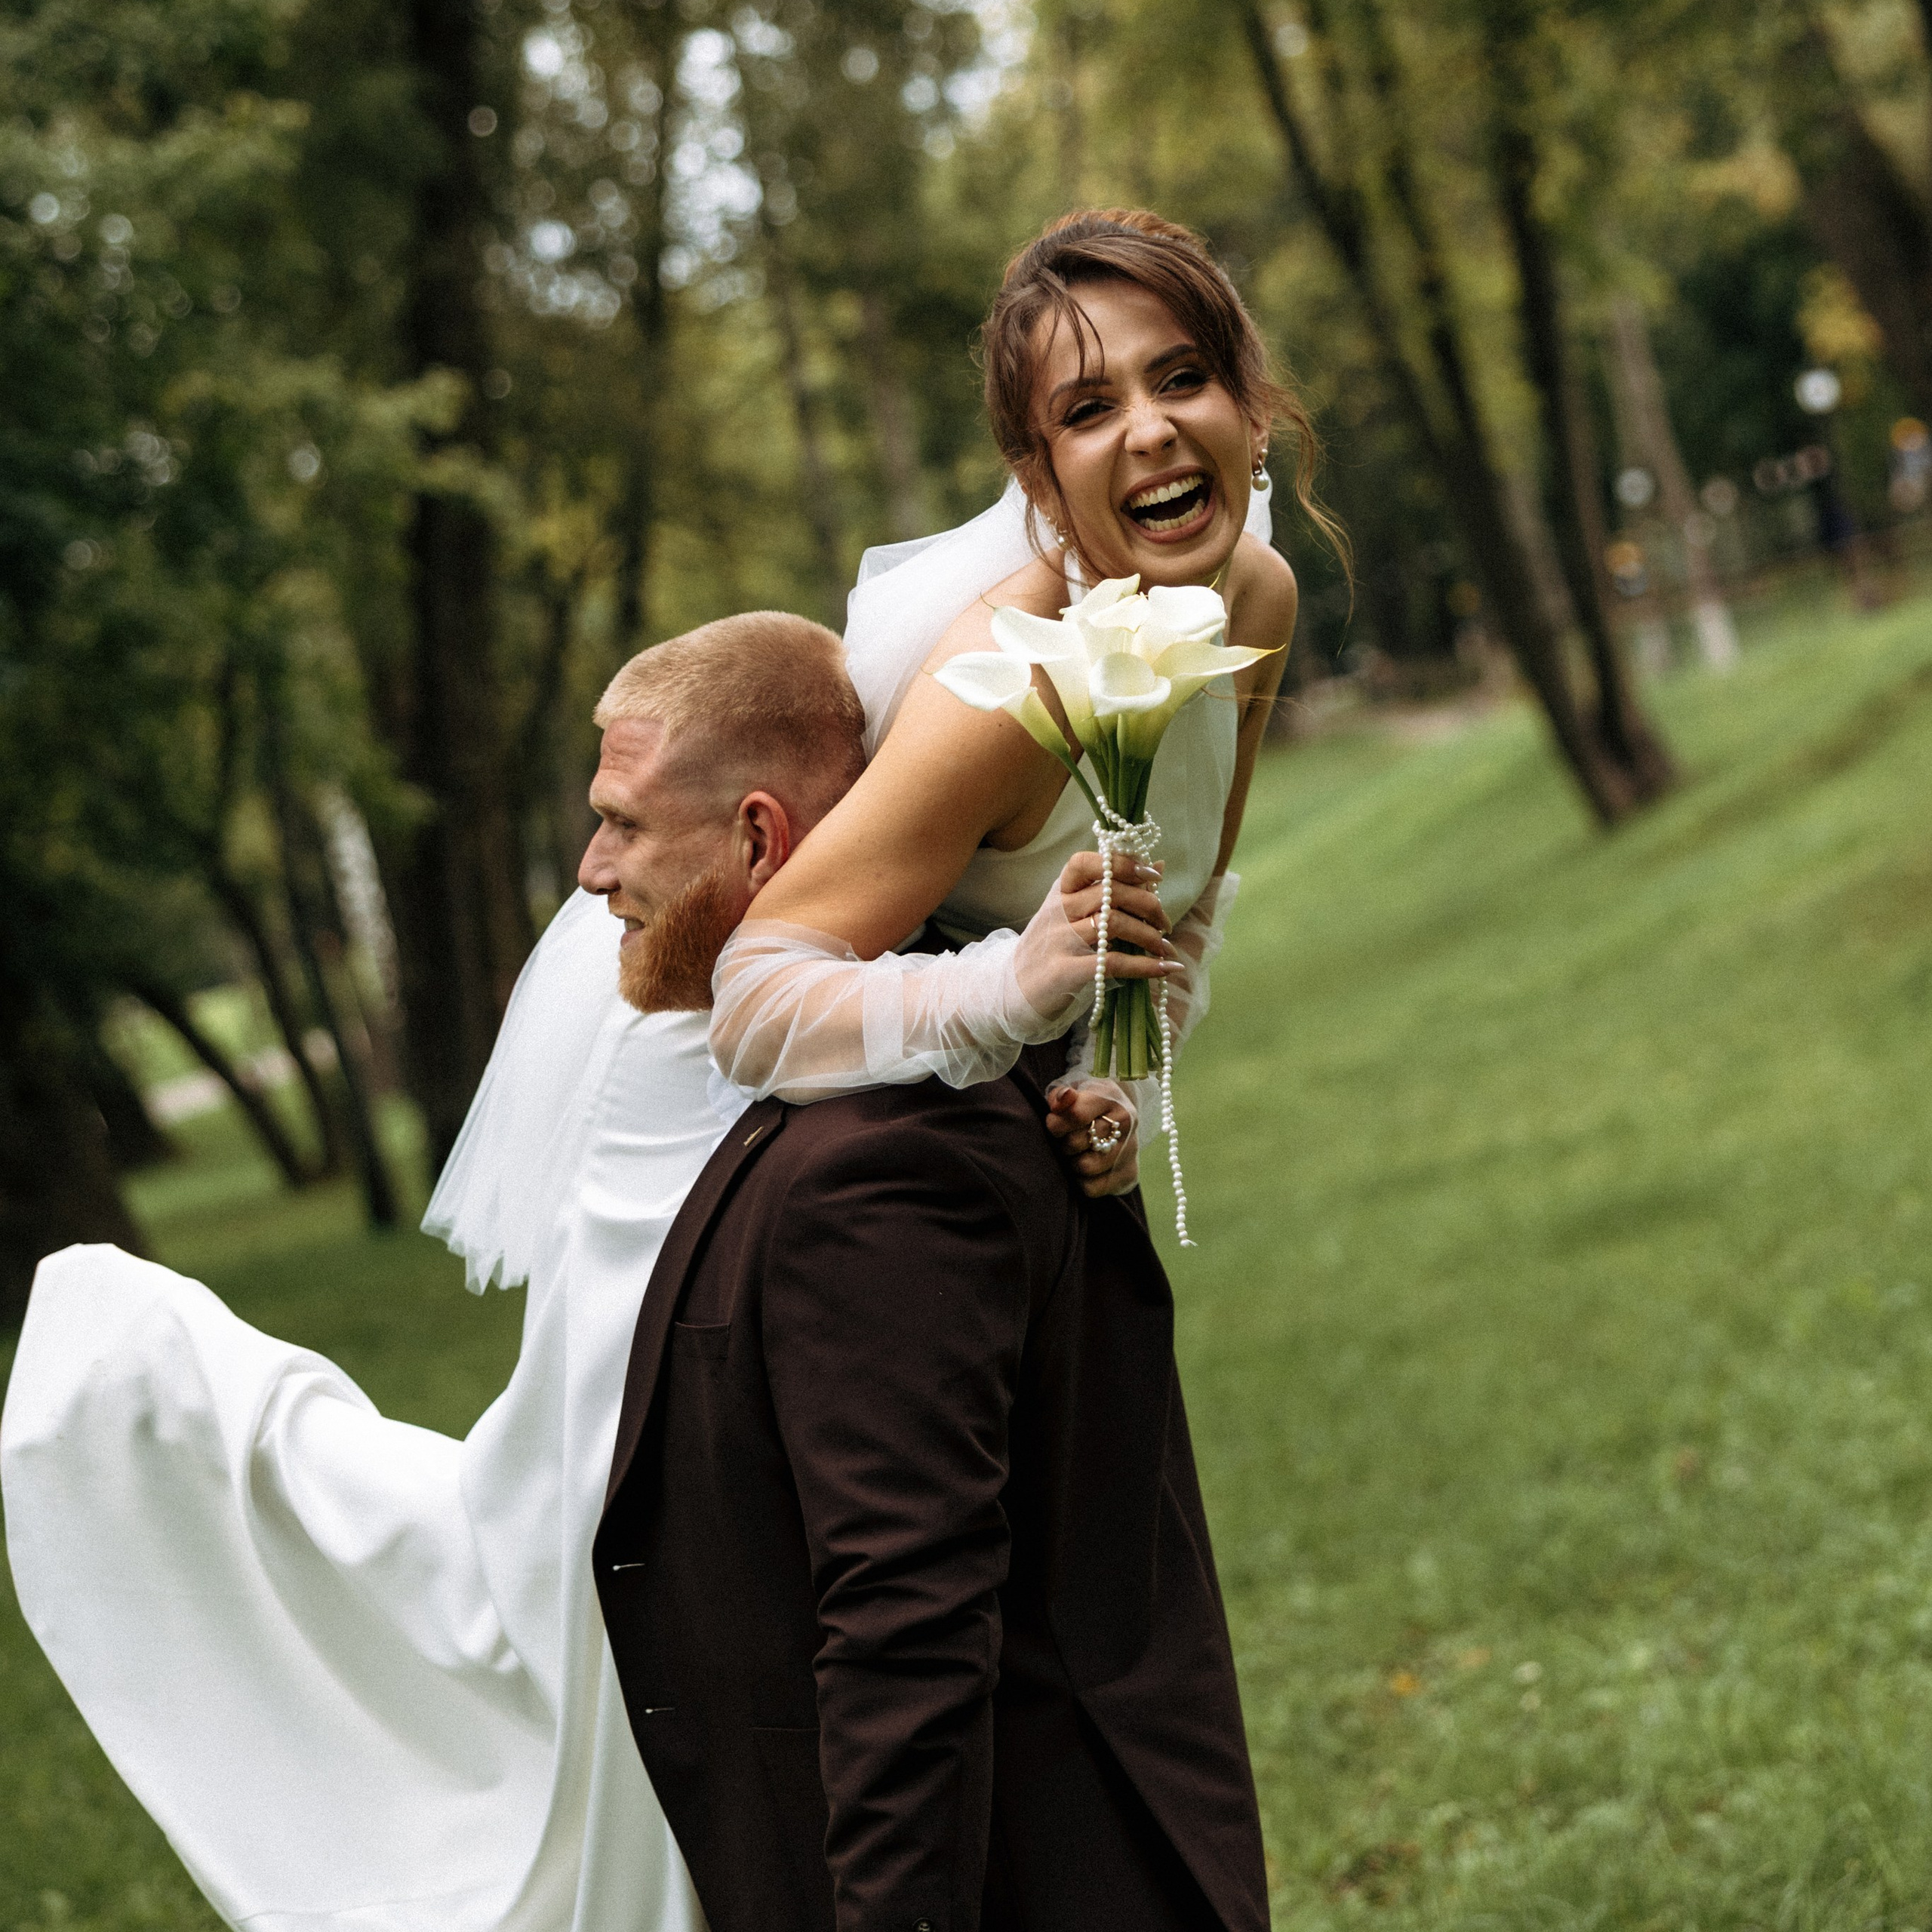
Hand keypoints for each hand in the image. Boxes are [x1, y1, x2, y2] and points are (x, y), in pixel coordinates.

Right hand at [1012, 852, 1179, 1029]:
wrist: (1012, 991)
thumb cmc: (1053, 948)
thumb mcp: (1075, 914)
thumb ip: (1115, 889)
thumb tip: (1157, 864)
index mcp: (1061, 891)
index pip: (1087, 863)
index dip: (1123, 864)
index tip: (1152, 876)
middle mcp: (1058, 910)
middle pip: (1110, 893)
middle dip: (1148, 905)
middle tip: (1164, 923)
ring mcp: (1059, 940)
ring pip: (1114, 924)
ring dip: (1149, 936)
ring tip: (1164, 948)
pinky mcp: (1064, 970)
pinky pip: (1112, 962)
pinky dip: (1144, 966)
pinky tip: (1165, 968)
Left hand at [1045, 1079, 1139, 1198]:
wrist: (1115, 1120)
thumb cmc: (1085, 1105)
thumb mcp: (1072, 1090)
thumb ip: (1060, 1095)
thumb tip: (1061, 1101)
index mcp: (1109, 1097)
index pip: (1075, 1114)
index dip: (1055, 1123)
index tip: (1052, 1123)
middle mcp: (1125, 1121)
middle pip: (1075, 1142)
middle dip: (1062, 1143)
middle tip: (1065, 1140)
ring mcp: (1130, 1149)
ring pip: (1084, 1167)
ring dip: (1072, 1163)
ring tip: (1075, 1153)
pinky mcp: (1129, 1174)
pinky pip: (1092, 1188)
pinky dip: (1082, 1181)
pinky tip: (1085, 1168)